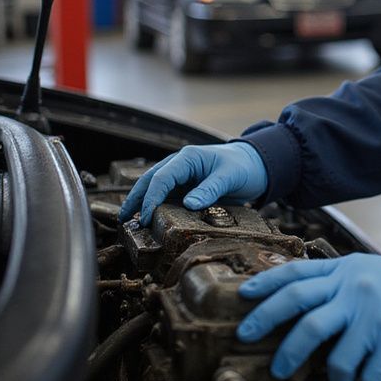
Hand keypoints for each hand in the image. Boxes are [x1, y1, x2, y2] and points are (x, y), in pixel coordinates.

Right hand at [118, 141, 268, 226]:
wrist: (255, 165)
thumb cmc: (244, 166)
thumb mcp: (230, 177)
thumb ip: (210, 189)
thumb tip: (189, 204)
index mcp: (188, 158)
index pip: (162, 177)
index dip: (151, 197)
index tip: (145, 216)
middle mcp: (180, 166)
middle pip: (150, 181)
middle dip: (135, 199)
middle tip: (124, 220)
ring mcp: (180, 177)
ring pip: (154, 188)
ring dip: (140, 203)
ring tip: (127, 222)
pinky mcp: (184, 188)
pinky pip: (165, 197)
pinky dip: (154, 207)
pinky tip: (147, 220)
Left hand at [236, 253, 380, 380]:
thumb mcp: (365, 271)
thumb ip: (334, 283)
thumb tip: (295, 303)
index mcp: (344, 271)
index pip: (296, 274)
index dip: (265, 286)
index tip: (243, 300)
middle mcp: (354, 290)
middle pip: (300, 310)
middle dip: (275, 334)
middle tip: (272, 361)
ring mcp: (372, 316)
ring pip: (332, 356)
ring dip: (331, 377)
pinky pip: (367, 376)